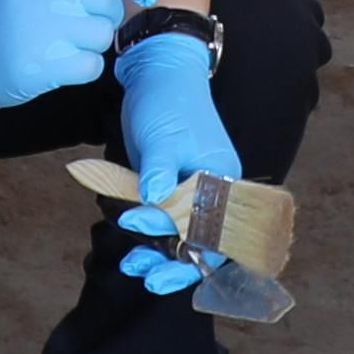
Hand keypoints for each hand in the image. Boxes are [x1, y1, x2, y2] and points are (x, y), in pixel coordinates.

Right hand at [0, 0, 153, 127]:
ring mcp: (41, 28)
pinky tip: (61, 63)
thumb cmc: (8, 12)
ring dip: (92, 43)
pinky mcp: (42, 65)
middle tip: (80, 23)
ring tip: (63, 43)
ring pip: (103, 34)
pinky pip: (92, 65)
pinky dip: (83, 68)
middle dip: (105, 15)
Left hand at [109, 20, 245, 288]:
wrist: (155, 75)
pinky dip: (149, 236)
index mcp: (222, 179)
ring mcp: (188, 191)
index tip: (160, 251)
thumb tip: (153, 201)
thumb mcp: (163, 136)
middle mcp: (211, 191)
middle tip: (148, 278)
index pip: (219, 230)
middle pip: (202, 241)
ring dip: (158, 253)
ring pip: (179, 236)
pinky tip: (131, 247)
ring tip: (132, 265)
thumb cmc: (167, 102)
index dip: (194, 250)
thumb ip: (160, 170)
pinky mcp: (167, 187)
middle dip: (176, 264)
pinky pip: (163, 222)